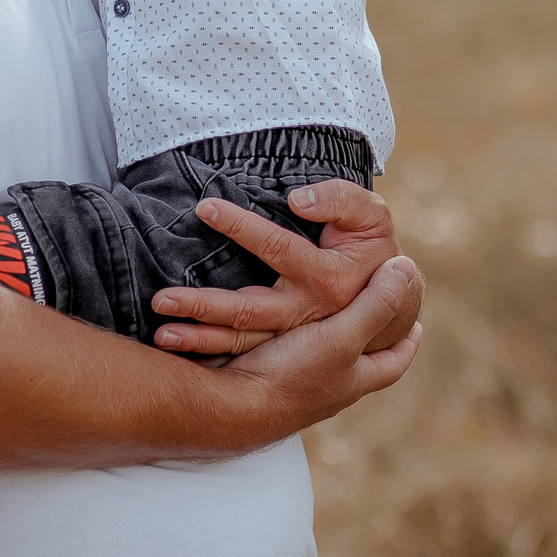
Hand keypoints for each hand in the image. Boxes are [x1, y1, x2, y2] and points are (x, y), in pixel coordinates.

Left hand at [150, 180, 400, 359]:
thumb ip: (341, 199)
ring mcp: (294, 336)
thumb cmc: (375, 248)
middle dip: (204, 306)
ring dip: (200, 341)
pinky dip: (211, 357)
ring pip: (242, 342)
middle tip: (161, 300)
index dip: (242, 226)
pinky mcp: (283, 347)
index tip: (205, 207)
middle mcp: (307, 313)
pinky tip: (178, 355)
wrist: (396, 305)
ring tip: (161, 335)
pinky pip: (243, 355)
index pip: (278, 249)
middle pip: (250, 311)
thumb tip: (299, 199)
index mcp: (328, 278)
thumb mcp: (372, 217)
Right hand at [221, 254, 425, 433]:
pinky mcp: (267, 377)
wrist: (232, 405)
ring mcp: (298, 386)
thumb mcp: (342, 336)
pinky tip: (276, 316)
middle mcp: (330, 387)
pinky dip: (285, 334)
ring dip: (322, 331)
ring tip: (324, 304)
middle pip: (358, 358)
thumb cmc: (292, 375)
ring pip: (319, 354)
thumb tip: (405, 269)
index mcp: (355, 380)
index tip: (417, 325)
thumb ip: (375, 305)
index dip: (407, 342)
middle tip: (370, 306)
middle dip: (364, 333)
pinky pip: (284, 352)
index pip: (393, 361)